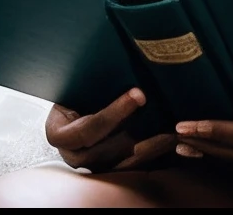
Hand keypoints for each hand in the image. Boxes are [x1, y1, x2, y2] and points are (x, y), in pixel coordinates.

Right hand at [45, 88, 175, 171]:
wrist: (74, 113)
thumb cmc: (75, 95)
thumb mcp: (75, 89)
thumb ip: (92, 84)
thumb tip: (117, 61)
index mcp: (58, 134)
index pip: (88, 128)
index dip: (115, 112)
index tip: (139, 94)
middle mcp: (73, 156)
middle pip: (108, 149)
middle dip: (138, 132)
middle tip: (166, 117)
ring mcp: (91, 168)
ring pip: (124, 164)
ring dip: (151, 148)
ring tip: (174, 133)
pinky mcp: (109, 172)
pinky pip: (133, 169)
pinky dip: (153, 157)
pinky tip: (170, 144)